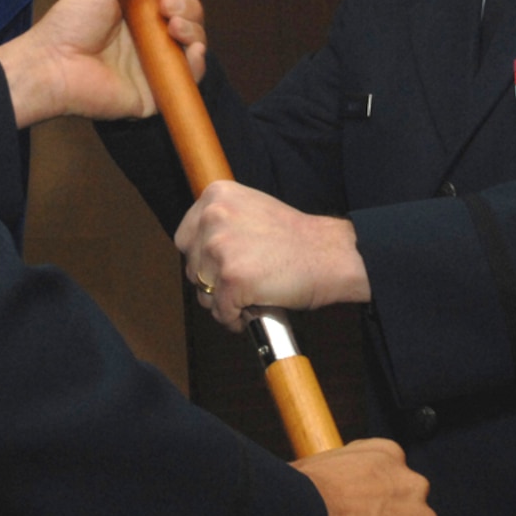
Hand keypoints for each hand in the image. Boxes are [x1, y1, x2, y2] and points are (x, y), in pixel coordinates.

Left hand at [0, 0, 202, 124]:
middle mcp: (150, 38)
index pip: (177, 1)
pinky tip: (194, 49)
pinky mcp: (156, 90)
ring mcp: (155, 65)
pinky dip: (199, 63)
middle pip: (190, 20)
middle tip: (166, 6)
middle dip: (189, 7)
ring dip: (194, 29)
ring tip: (173, 24)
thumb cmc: (70, 23)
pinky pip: (189, 79)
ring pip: (194, 45)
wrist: (53, 64)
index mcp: (139, 14)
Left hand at [178, 180, 370, 328]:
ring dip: (224, 302)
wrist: (330, 254)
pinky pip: (221, 312)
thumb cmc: (297, 238)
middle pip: (192, 267)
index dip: (203, 260)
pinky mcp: (230, 278)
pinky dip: (236, 319)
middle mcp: (212, 217)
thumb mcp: (251, 210)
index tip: (220, 268)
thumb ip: (223, 222)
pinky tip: (255, 308)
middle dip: (212, 283)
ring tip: (251, 295)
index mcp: (216, 195)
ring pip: (203, 293)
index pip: (185, 238)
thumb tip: (199, 251)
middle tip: (241, 284)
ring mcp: (219, 247)